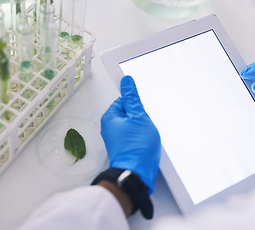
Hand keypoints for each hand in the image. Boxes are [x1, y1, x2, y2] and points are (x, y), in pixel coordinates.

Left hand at [101, 76, 160, 193]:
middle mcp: (110, 128)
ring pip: (133, 126)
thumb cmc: (136, 148)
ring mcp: (117, 139)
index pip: (123, 100)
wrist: (137, 173)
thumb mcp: (138, 117)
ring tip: (145, 136)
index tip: (140, 109)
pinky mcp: (124, 148)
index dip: (135, 104)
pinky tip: (145, 143)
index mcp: (110, 117)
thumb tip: (127, 82)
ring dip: (142, 129)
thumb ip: (133, 98)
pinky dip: (141, 138)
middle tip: (144, 125)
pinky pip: (134, 136)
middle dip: (140, 118)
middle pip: (129, 113)